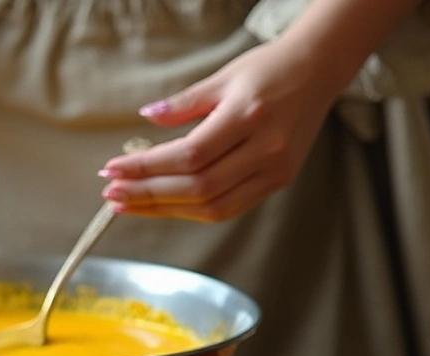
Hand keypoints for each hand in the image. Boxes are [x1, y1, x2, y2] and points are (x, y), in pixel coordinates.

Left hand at [98, 38, 342, 222]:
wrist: (318, 70)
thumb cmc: (267, 70)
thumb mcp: (221, 78)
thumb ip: (182, 104)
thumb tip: (145, 118)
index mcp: (248, 117)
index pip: (188, 155)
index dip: (147, 167)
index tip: (112, 169)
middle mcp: (266, 149)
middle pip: (197, 187)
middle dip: (148, 194)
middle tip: (111, 192)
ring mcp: (275, 170)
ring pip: (212, 206)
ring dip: (164, 210)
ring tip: (128, 204)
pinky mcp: (278, 182)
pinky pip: (228, 208)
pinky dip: (191, 211)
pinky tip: (162, 206)